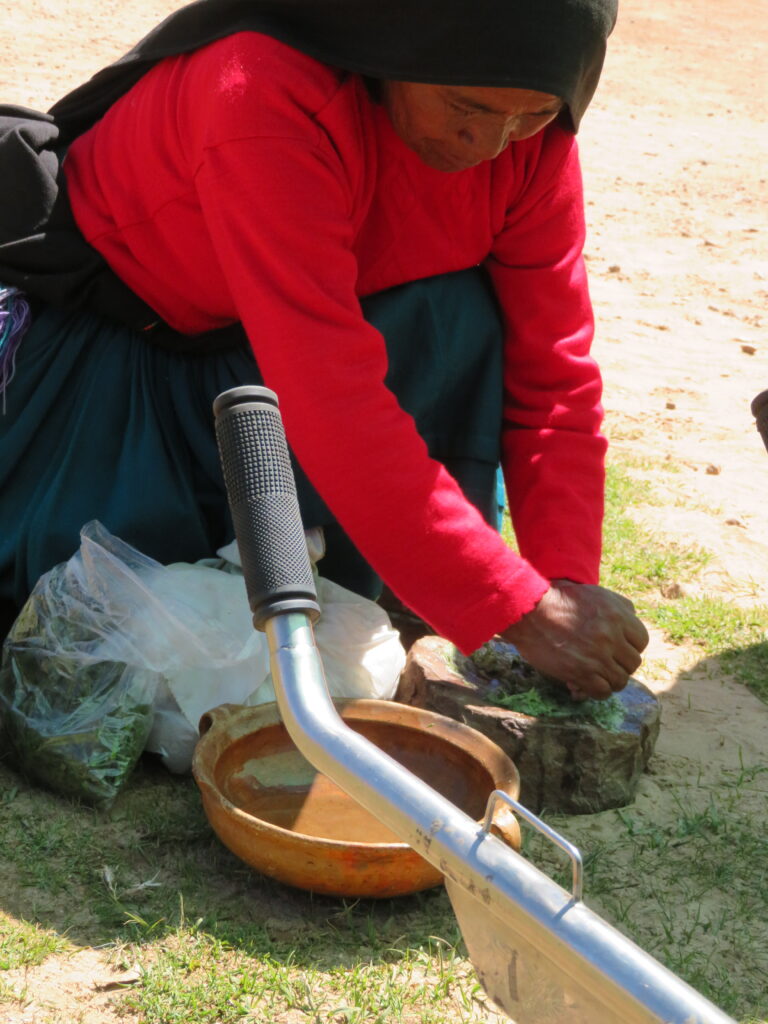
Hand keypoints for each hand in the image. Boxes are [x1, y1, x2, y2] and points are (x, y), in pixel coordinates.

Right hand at [501, 580, 648, 699]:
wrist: (529, 612)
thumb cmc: (559, 600)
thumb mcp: (595, 593)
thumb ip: (619, 606)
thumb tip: (631, 622)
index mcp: (618, 615)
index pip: (641, 641)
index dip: (630, 647)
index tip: (617, 650)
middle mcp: (612, 636)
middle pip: (633, 662)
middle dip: (620, 665)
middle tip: (605, 664)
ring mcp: (598, 655)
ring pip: (620, 680)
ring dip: (609, 680)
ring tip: (596, 677)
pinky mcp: (582, 672)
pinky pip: (602, 691)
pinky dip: (596, 691)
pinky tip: (585, 685)